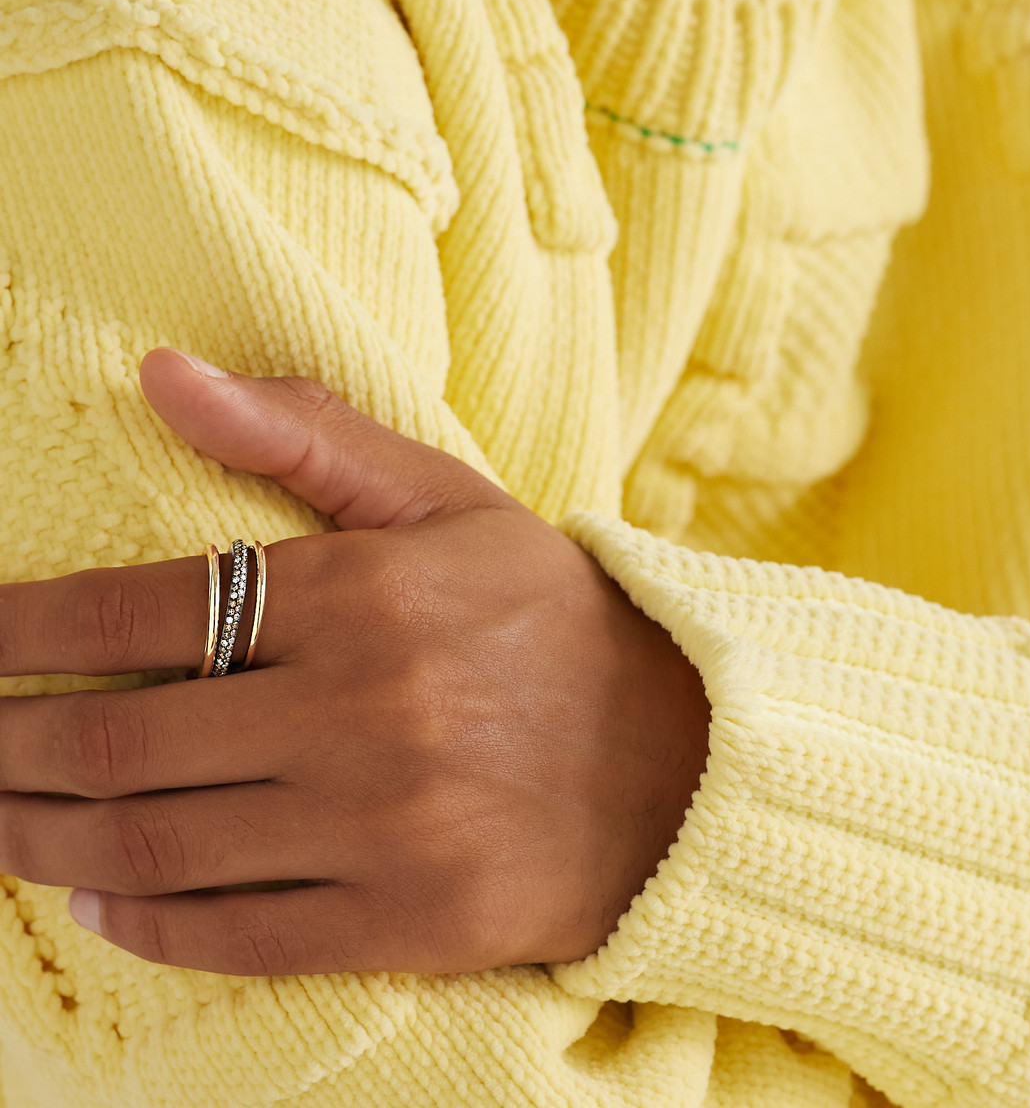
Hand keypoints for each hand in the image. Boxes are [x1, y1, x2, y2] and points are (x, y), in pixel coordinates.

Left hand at [0, 351, 709, 975]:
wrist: (682, 758)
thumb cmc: (545, 614)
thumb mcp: (445, 498)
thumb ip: (304, 431)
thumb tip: (162, 374)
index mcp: (365, 594)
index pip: (143, 610)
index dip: (24, 628)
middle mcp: (365, 712)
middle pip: (123, 743)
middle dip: (6, 745)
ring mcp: (383, 829)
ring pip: (156, 847)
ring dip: (40, 839)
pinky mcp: (405, 922)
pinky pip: (233, 935)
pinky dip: (140, 923)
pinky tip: (93, 897)